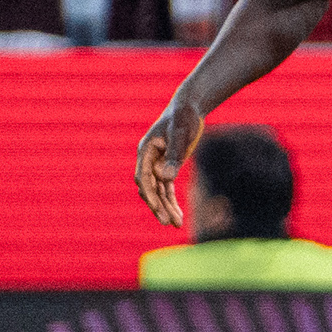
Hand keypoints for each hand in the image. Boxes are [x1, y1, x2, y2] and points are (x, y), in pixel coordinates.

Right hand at [134, 96, 203, 226]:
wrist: (188, 107)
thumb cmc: (183, 117)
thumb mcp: (181, 134)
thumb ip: (175, 155)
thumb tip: (166, 178)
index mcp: (146, 150)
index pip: (144, 177)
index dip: (150, 194)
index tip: (158, 208)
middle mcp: (148, 160)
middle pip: (150, 188)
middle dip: (158, 206)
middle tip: (168, 223)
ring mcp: (156, 164)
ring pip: (158, 191)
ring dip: (166, 207)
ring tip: (177, 224)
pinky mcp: (167, 166)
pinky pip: (166, 188)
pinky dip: (171, 200)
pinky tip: (178, 214)